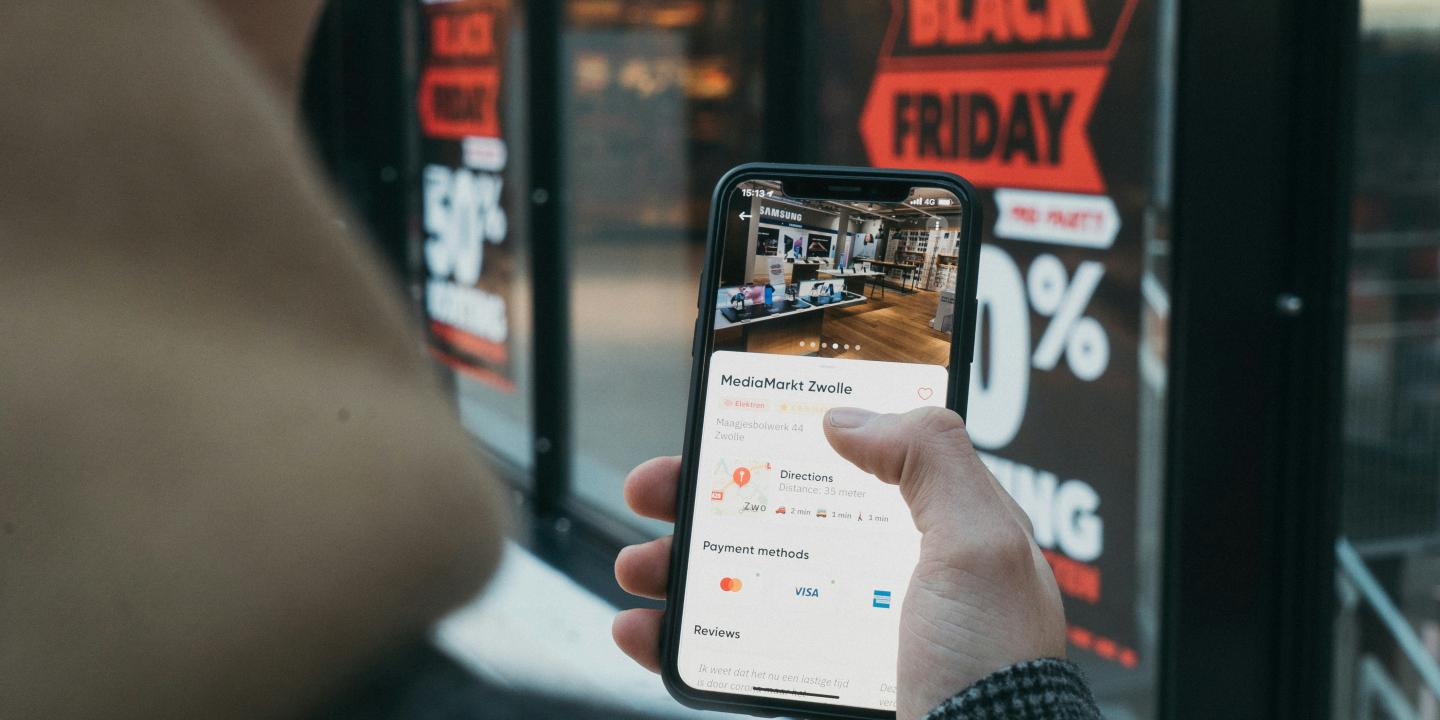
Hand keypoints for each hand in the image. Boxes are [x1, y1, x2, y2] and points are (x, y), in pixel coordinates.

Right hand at [611, 407, 1064, 719]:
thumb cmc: (994, 667)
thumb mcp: (979, 544)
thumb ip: (929, 458)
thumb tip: (848, 416)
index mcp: (928, 530)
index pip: (850, 459)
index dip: (786, 435)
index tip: (731, 418)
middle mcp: (882, 575)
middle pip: (777, 515)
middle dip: (707, 496)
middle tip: (655, 486)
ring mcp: (841, 632)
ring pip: (741, 582)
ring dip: (676, 564)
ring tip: (637, 563)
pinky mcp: (810, 682)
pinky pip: (727, 654)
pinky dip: (675, 639)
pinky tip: (643, 629)